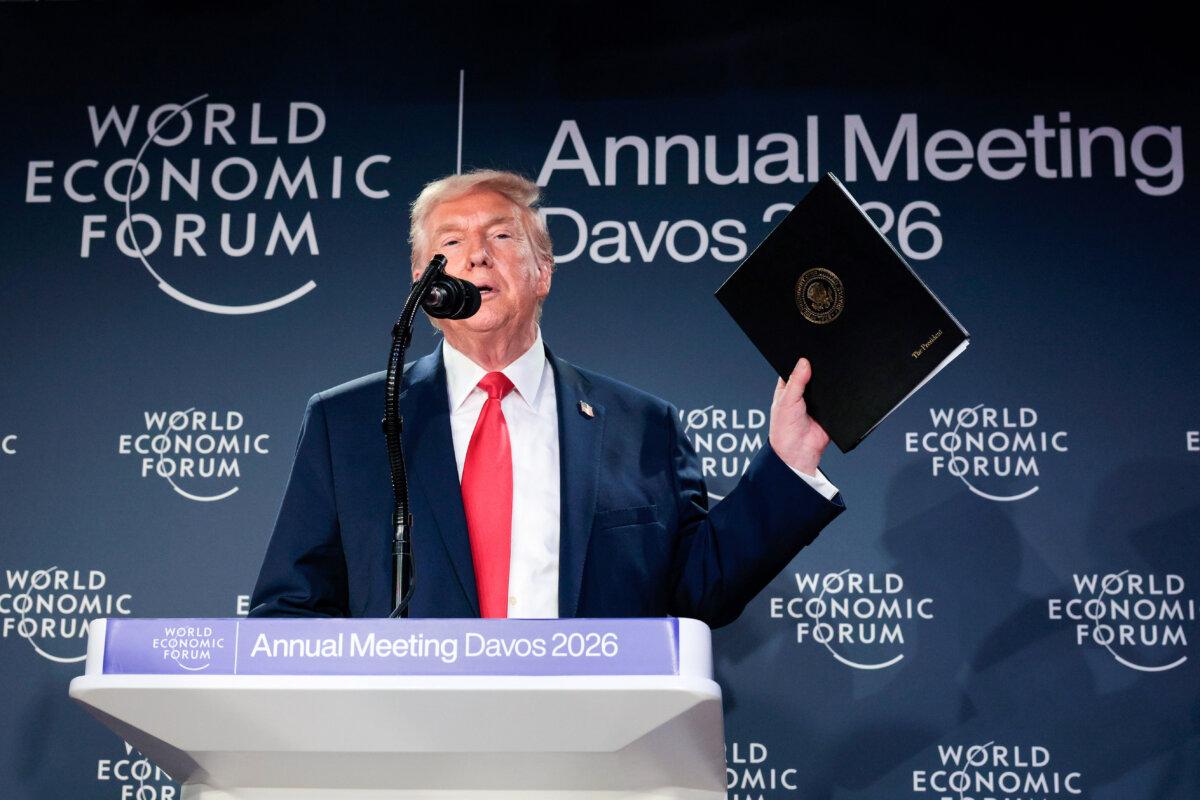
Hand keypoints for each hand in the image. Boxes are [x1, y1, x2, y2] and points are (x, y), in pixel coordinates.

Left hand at [768, 357, 830, 475]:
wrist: (798, 453)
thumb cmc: (784, 429)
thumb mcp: (786, 401)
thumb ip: (796, 382)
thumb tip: (804, 362)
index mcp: (789, 387)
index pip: (796, 368)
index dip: (802, 360)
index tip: (810, 349)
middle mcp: (804, 393)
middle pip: (815, 376)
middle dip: (820, 371)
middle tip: (826, 360)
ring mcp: (818, 402)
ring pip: (828, 387)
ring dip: (831, 384)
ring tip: (835, 373)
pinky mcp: (831, 412)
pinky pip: (838, 400)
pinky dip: (841, 396)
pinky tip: (843, 389)